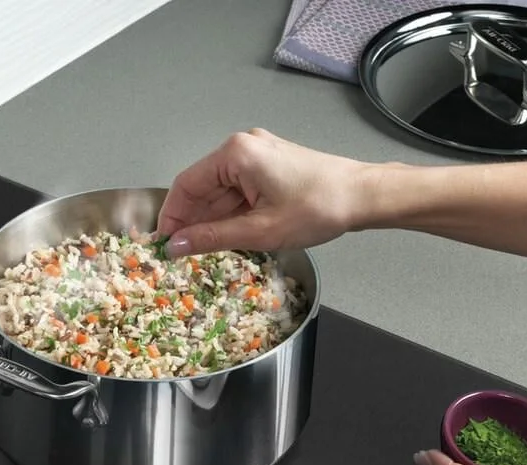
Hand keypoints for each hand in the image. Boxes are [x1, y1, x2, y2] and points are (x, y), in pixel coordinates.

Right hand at [157, 129, 368, 255]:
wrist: (363, 196)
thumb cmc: (317, 209)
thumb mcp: (260, 230)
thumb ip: (213, 237)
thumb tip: (177, 246)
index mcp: (236, 154)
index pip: (186, 185)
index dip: (172, 217)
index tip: (164, 244)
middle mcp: (243, 147)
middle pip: (203, 187)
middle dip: (192, 221)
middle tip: (182, 254)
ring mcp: (259, 155)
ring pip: (222, 192)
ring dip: (213, 220)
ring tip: (203, 251)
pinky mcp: (272, 165)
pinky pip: (240, 190)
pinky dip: (232, 213)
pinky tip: (228, 236)